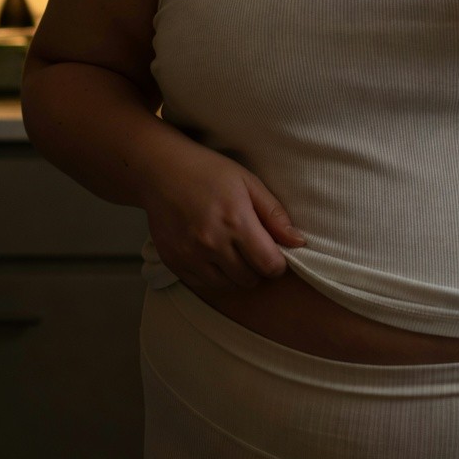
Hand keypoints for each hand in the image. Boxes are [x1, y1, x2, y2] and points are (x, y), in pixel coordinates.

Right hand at [142, 140, 304, 292]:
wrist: (161, 172)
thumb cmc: (208, 172)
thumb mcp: (248, 182)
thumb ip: (274, 214)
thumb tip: (298, 242)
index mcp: (236, 221)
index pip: (269, 265)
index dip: (278, 262)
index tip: (274, 252)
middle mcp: (212, 243)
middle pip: (250, 279)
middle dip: (257, 268)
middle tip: (252, 248)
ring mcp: (190, 255)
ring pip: (227, 286)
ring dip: (236, 274)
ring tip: (232, 250)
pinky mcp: (174, 263)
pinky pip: (203, 285)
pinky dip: (213, 276)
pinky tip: (212, 254)